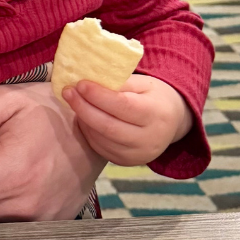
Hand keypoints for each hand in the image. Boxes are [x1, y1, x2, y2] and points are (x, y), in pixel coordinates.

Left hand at [61, 72, 192, 164]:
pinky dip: (88, 131)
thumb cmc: (153, 97)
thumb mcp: (143, 84)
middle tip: (68, 91)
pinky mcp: (126, 162)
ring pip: (101, 138)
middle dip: (83, 108)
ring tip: (74, 101)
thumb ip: (119, 82)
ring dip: (83, 119)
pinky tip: (84, 117)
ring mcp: (138, 155)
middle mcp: (149, 139)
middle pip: (108, 126)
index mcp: (156, 114)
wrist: (171, 122)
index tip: (80, 84)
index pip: (123, 106)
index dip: (99, 95)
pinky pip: (100, 148)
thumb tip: (89, 77)